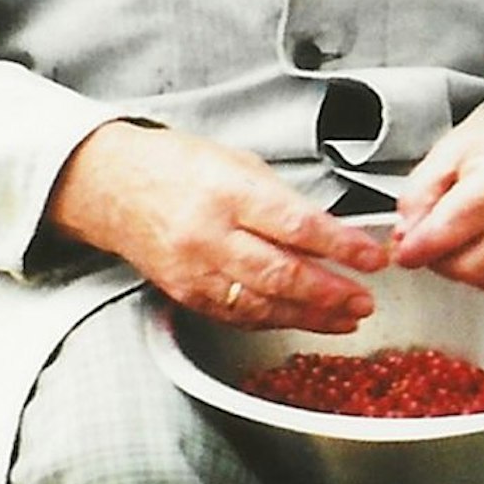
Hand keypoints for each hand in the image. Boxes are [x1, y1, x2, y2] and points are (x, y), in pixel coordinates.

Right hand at [45, 121, 388, 329]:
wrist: (110, 187)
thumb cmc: (177, 167)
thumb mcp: (239, 164)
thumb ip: (284, 202)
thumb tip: (334, 234)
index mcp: (228, 192)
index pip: (297, 226)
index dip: (342, 247)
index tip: (373, 258)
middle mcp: (209, 235)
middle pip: (281, 274)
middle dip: (331, 293)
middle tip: (365, 300)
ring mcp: (195, 270)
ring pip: (263, 304)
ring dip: (311, 316)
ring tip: (347, 316)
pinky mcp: (186, 294)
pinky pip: (239, 315)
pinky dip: (277, 319)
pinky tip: (304, 319)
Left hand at [388, 72, 483, 289]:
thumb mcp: (448, 151)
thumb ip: (419, 196)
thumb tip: (406, 238)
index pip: (446, 234)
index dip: (416, 248)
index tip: (404, 250)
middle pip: (467, 267)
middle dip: (440, 258)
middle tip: (434, 236)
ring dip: (464, 266)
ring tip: (464, 233)